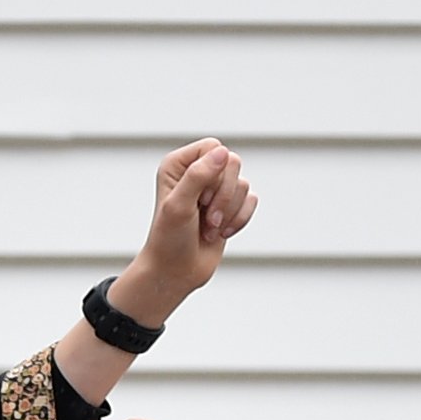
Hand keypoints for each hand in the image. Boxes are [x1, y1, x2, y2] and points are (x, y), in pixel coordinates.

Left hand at [114, 139, 256, 324]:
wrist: (176, 271)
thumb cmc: (169, 239)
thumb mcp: (178, 205)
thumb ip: (198, 176)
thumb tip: (224, 153)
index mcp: (179, 164)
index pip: (214, 148)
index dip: (215, 173)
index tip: (200, 199)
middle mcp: (197, 171)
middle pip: (233, 163)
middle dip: (224, 196)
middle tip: (206, 217)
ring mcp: (215, 189)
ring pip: (243, 184)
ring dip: (229, 212)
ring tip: (209, 228)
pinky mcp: (230, 205)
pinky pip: (251, 200)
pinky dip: (240, 219)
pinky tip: (222, 233)